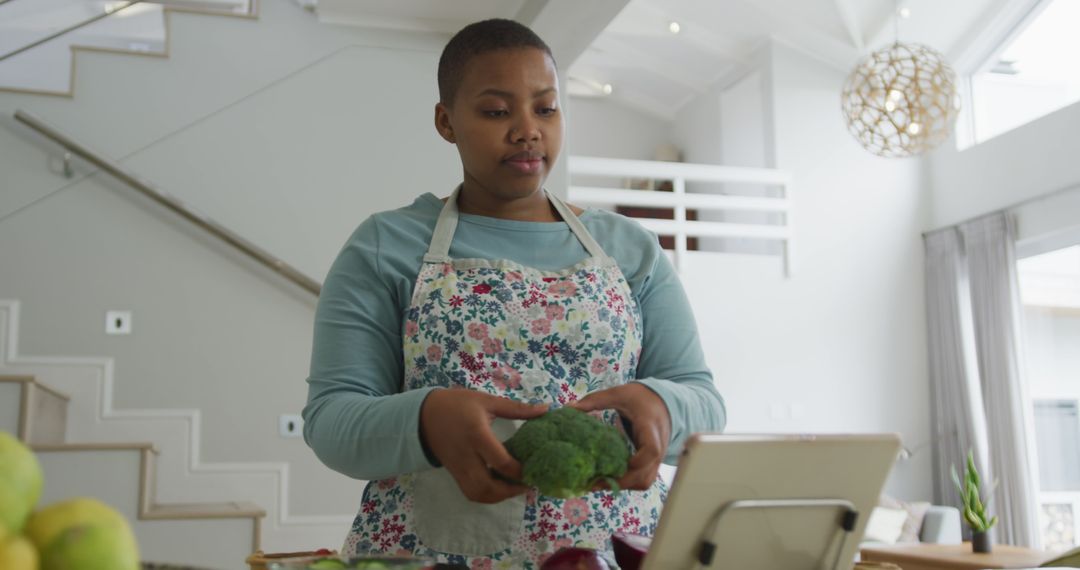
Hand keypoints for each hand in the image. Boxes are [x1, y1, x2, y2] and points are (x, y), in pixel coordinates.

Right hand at [419, 388, 547, 502]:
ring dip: (500, 496)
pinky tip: (500, 487)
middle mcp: (467, 456)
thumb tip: (544, 410)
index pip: (501, 463)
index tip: (536, 467)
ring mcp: (459, 468)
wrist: (423, 415)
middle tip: (529, 483)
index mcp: (477, 435)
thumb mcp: (486, 401)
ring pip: (479, 494)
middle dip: (511, 490)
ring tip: (516, 487)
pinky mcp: (454, 474)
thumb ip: (516, 408)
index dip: (521, 471)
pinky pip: (471, 493)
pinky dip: (488, 496)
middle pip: (489, 487)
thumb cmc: (457, 404)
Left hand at [569, 383, 670, 490]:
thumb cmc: (640, 398)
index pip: (651, 450)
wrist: (662, 402)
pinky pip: (642, 479)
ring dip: (623, 485)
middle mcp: (657, 447)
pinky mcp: (650, 463)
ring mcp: (656, 458)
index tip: (617, 465)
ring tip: (598, 482)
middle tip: (595, 482)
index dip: (637, 461)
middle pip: (646, 474)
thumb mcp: (619, 394)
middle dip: (621, 482)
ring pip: (645, 481)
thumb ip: (596, 400)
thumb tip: (569, 408)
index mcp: (650, 428)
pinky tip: (608, 477)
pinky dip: (626, 482)